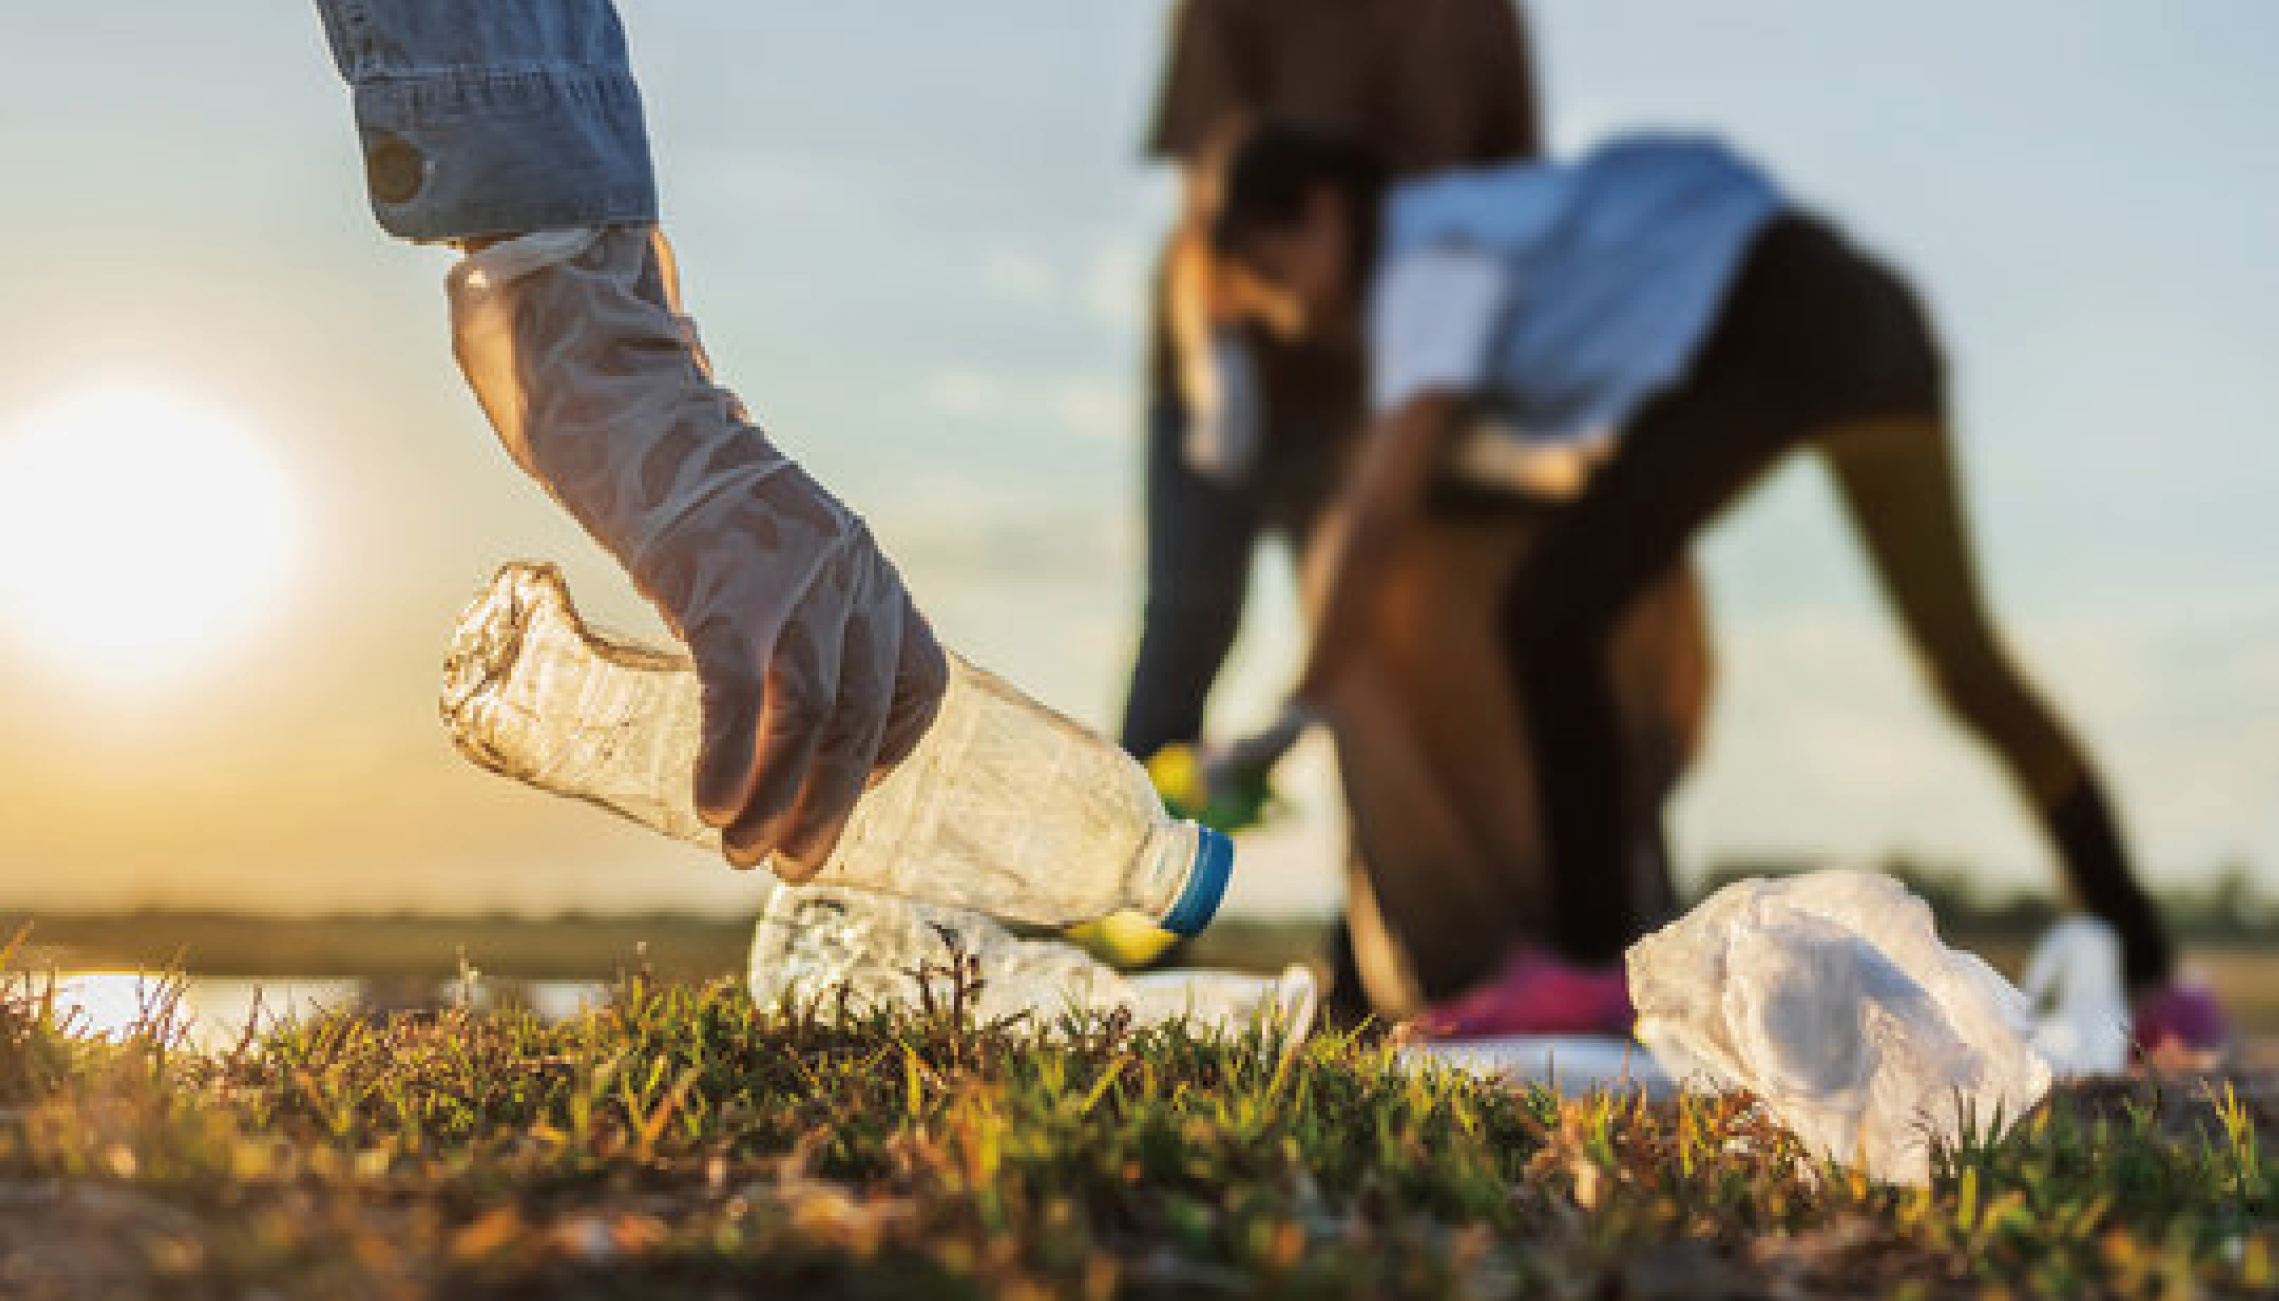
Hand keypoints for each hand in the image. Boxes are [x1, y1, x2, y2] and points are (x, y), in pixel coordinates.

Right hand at [447, 227, 947, 875]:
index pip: (918, 683)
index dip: (889, 757)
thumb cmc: (689, 513)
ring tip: (738, 850)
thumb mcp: (772, 566)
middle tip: (788, 866)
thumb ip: (793, 633)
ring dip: (776, 800)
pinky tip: (710, 803)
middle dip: (825, 806)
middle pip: (858, 715)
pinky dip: (731, 757)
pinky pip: (739, 688)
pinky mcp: (719, 579)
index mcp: (867, 573)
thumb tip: (777, 737)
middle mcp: (847, 572)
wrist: (625, 420)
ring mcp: (789, 572)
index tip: (847, 803)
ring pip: (808, 714)